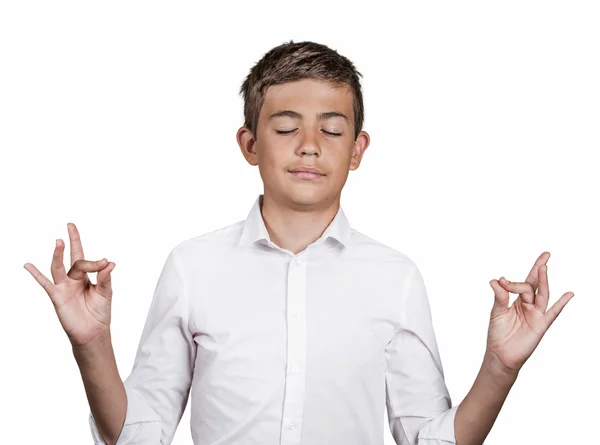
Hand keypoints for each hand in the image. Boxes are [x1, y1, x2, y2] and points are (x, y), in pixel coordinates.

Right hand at [24, 222, 115, 347]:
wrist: (93, 332)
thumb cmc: (99, 312)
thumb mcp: (106, 293)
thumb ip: (106, 278)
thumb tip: (110, 262)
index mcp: (87, 277)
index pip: (88, 261)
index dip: (96, 261)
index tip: (105, 263)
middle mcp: (74, 279)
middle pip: (74, 259)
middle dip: (73, 242)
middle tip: (71, 226)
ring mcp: (64, 287)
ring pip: (58, 267)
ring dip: (58, 254)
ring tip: (59, 241)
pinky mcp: (57, 296)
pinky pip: (45, 284)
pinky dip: (36, 274)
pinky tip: (27, 265)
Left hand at [486, 251, 574, 374]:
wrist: (500, 354)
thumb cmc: (498, 333)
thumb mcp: (496, 312)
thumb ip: (499, 296)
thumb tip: (495, 280)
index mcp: (517, 300)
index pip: (522, 283)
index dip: (514, 280)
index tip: (501, 281)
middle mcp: (528, 305)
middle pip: (535, 285)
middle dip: (539, 269)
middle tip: (545, 255)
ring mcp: (536, 314)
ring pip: (542, 294)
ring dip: (543, 281)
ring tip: (544, 267)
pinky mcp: (541, 325)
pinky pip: (553, 313)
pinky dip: (561, 303)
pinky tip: (569, 294)